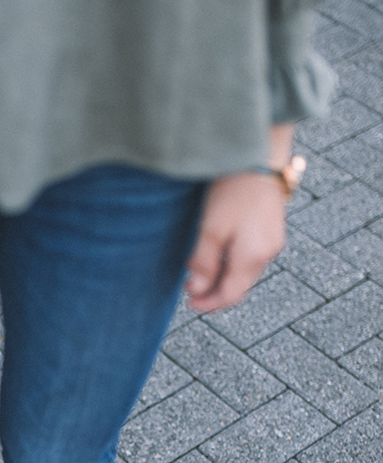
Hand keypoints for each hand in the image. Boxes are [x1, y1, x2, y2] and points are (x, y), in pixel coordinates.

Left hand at [186, 124, 294, 312]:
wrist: (259, 156)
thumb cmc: (233, 190)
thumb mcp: (211, 228)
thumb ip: (204, 262)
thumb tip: (196, 290)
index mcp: (254, 257)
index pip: (231, 295)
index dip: (210, 304)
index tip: (190, 305)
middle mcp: (269, 253)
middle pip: (240, 287)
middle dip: (215, 293)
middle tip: (191, 292)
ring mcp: (273, 241)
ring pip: (246, 273)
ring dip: (224, 278)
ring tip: (200, 274)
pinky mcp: (272, 229)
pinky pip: (251, 257)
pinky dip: (233, 264)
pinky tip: (219, 256)